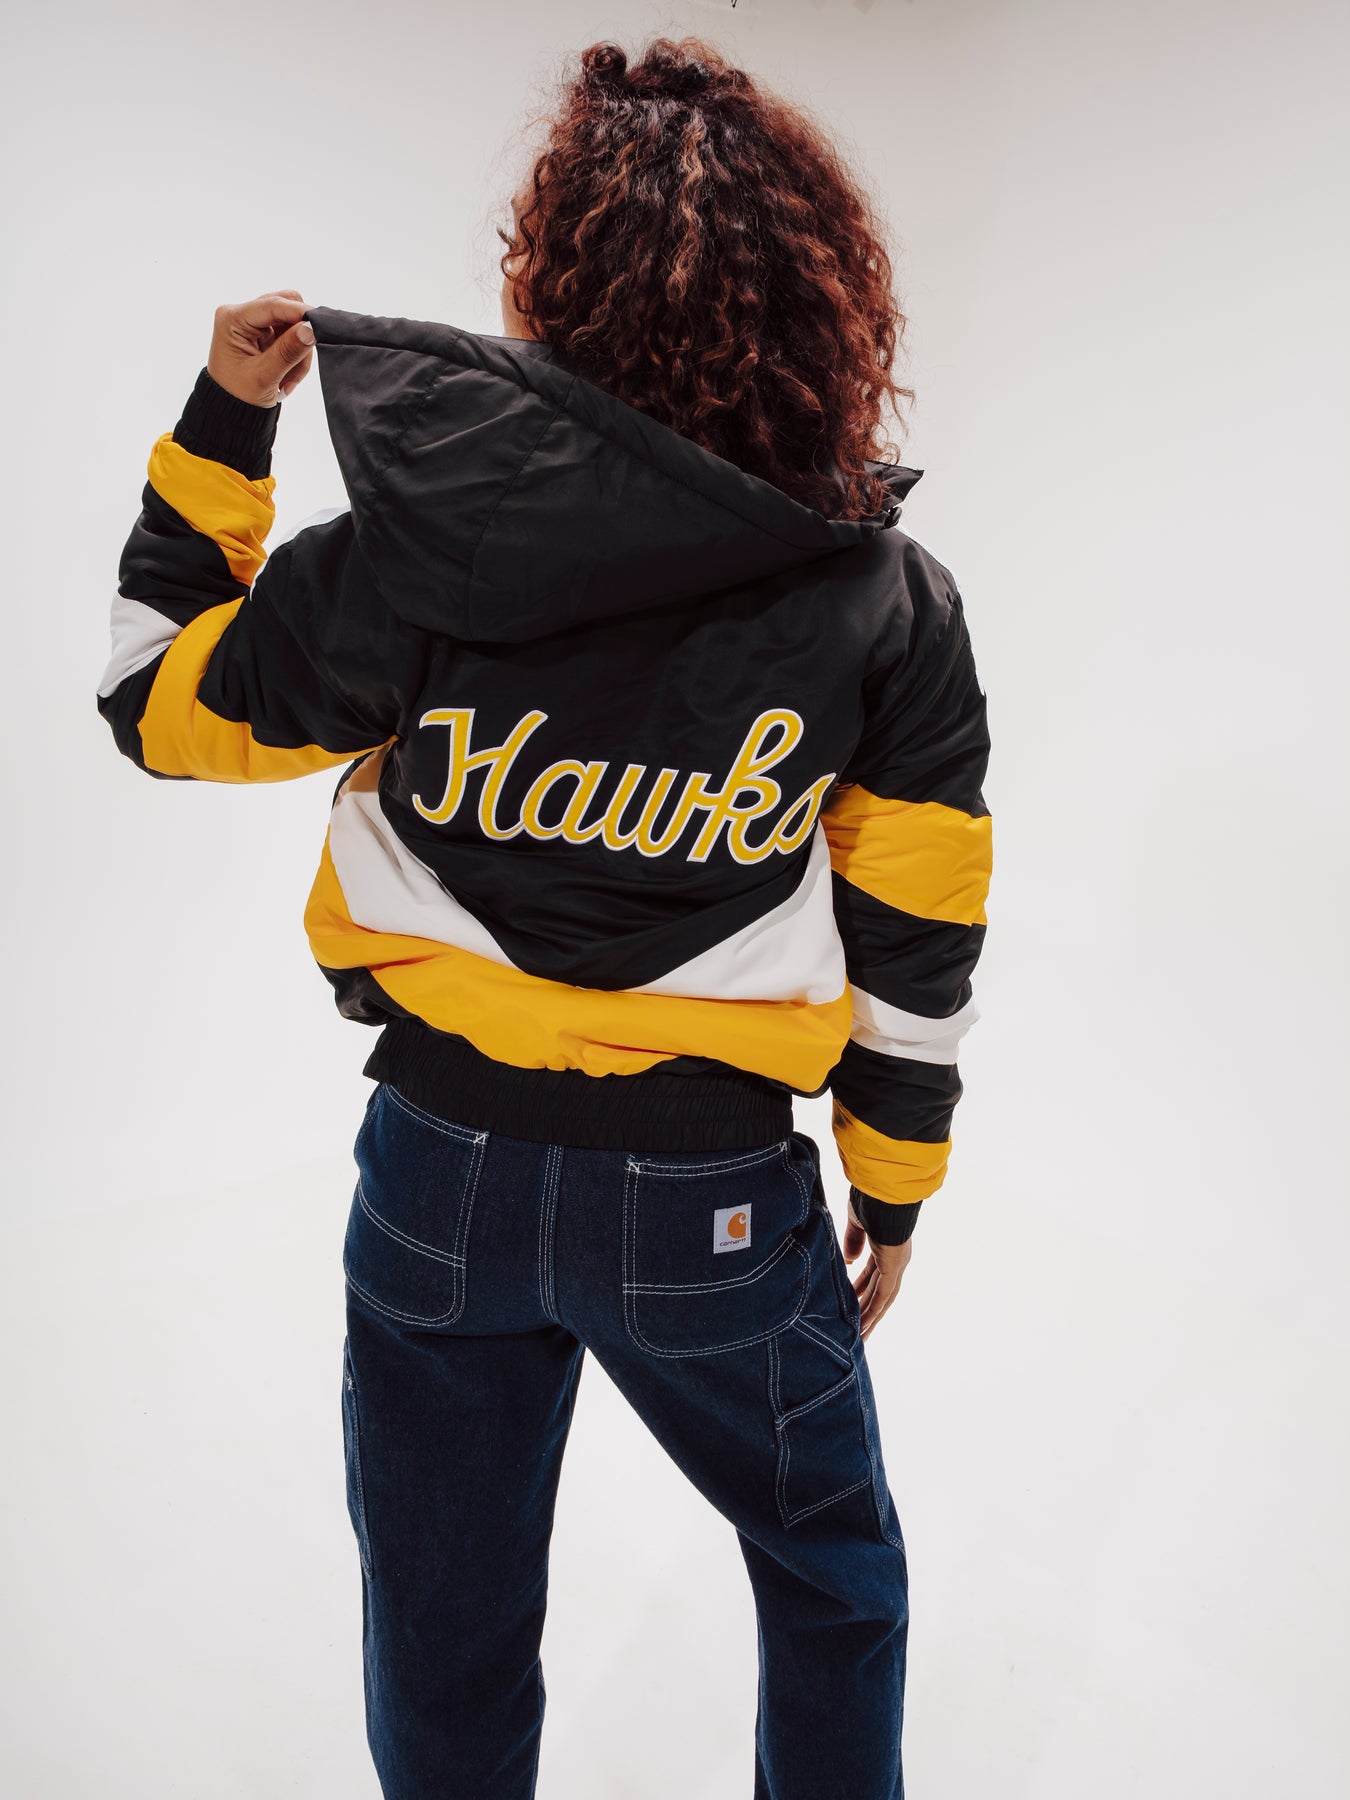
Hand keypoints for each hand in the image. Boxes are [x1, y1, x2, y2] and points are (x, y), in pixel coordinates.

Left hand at [206, 290, 314, 408]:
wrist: (231, 411)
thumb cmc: (238, 396)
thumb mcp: (264, 375)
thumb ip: (288, 351)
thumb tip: (311, 328)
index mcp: (233, 319)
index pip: (272, 304)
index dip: (299, 312)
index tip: (321, 325)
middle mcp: (242, 314)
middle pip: (286, 306)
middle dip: (299, 333)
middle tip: (300, 361)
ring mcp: (255, 323)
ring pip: (293, 322)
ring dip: (299, 349)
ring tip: (289, 378)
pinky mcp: (265, 333)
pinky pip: (292, 335)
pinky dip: (296, 355)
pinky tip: (287, 374)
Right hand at [843, 1198, 912, 1339]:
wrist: (882, 1193)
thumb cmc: (869, 1200)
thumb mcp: (857, 1223)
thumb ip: (853, 1242)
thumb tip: (849, 1261)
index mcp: (887, 1246)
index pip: (872, 1273)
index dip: (860, 1288)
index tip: (848, 1300)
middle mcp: (895, 1259)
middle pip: (879, 1290)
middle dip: (867, 1308)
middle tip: (856, 1327)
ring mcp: (896, 1264)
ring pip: (883, 1298)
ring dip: (871, 1317)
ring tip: (859, 1336)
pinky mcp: (893, 1268)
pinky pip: (883, 1296)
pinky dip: (873, 1312)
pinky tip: (863, 1326)